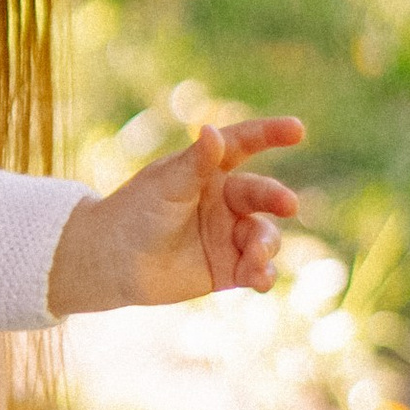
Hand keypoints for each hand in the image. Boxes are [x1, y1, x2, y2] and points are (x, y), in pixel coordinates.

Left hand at [47, 114, 303, 315]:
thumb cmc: (134, 212)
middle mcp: (226, 201)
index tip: (297, 130)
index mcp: (209, 171)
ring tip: (256, 256)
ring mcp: (229, 235)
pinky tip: (261, 279)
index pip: (243, 146)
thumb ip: (194, 163)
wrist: (112, 261)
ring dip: (266, 244)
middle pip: (261, 194)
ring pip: (263, 235)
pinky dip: (263, 274)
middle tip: (289, 204)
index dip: (270, 135)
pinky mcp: (228, 269)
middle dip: (277, 198)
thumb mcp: (165, 184)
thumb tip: (213, 131)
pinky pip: (256, 270)